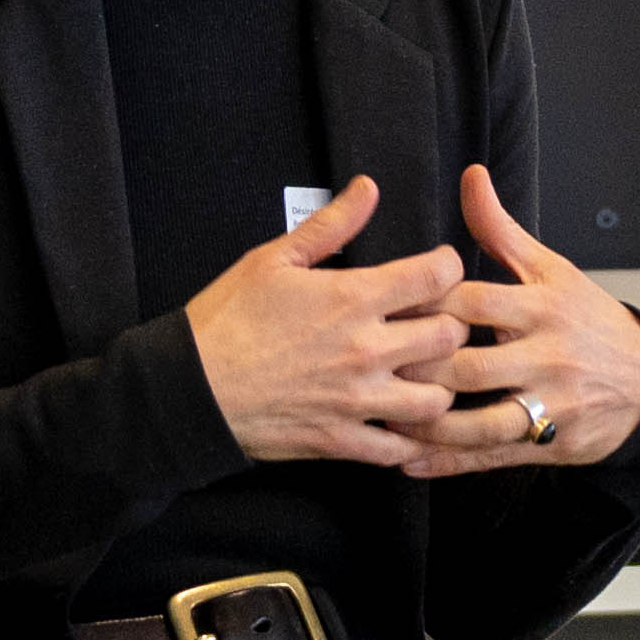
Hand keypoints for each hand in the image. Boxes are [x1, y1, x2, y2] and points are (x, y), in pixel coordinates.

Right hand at [189, 178, 467, 466]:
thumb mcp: (272, 259)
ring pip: (437, 399)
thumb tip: (368, 189)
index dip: (448, 267)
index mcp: (352, 299)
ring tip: (421, 375)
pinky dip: (406, 441)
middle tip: (435, 321)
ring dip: (437, 386)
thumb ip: (329, 225)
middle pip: (450, 336)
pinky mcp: (341, 441)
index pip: (438, 276)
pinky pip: (397, 450)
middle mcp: (366, 350)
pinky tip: (399, 425)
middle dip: (451, 325)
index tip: (439, 269)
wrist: (188, 389)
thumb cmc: (225, 320)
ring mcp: (357, 401)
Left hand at [395, 166, 639, 479]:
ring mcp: (549, 406)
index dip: (424, 307)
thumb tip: (472, 178)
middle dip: (417, 369)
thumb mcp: (552, 270)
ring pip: (480, 423)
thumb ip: (501, 229)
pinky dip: (447, 463)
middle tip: (369, 367)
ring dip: (427, 425)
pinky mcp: (548, 446)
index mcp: (542, 308)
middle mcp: (546, 358)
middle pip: (471, 367)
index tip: (381, 309)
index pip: (474, 304)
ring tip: (382, 416)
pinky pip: (491, 457)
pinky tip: (407, 460)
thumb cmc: (589, 320)